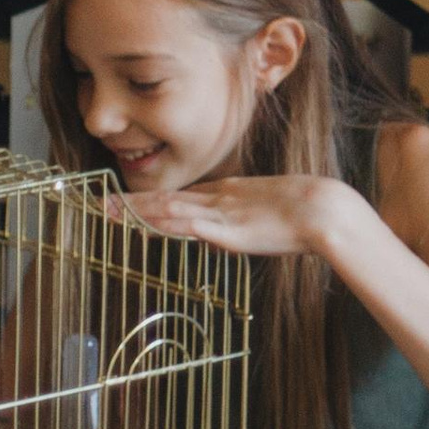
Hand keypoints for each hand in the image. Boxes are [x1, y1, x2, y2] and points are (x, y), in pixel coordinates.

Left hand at [116, 172, 347, 258]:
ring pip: (171, 210)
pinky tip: (146, 225)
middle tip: (102, 204)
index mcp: (230, 195)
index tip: (128, 203)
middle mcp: (220, 200)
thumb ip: (247, 222)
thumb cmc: (309, 215)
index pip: (182, 196)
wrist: (326, 211)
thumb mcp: (269, 217)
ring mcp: (223, 214)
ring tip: (110, 212)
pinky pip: (191, 226)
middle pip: (168, 200)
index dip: (152, 200)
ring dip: (139, 212)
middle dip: (134, 205)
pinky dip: (166, 224)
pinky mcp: (230, 230)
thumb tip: (228, 233)